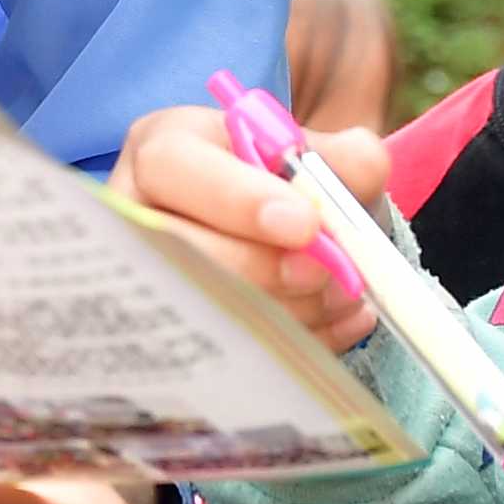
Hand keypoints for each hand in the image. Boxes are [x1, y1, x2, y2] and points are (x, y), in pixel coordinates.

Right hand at [118, 102, 374, 351]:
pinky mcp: (182, 334)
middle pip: (182, 248)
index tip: (304, 223)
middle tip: (327, 272)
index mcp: (163, 152)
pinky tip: (344, 322)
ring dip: (291, 309)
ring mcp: (153, 283)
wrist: (269, 226)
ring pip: (207, 307)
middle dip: (267, 267)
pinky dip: (305, 340)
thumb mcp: (303, 153)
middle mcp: (140, 215)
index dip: (237, 198)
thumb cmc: (277, 183)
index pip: (172, 167)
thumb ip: (340, 156)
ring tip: (348, 294)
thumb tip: (362, 166)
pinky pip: (237, 351)